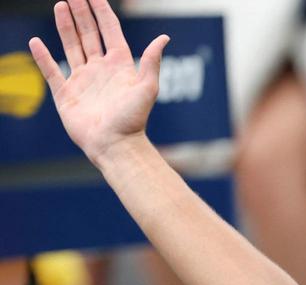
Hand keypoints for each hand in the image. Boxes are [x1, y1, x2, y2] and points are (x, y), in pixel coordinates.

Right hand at [28, 0, 169, 162]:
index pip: (110, 31)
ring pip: (72, 46)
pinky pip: (52, 71)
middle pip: (89, 34)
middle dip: (81, 14)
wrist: (115, 144)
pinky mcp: (66, 94)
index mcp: (120, 66)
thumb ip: (152, 61)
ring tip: (60, 6)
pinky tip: (36, 41)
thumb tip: (164, 38)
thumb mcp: (148, 87)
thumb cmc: (133, 119)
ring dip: (66, 27)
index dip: (102, 12)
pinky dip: (43, 57)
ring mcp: (82, 80)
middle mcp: (101, 70)